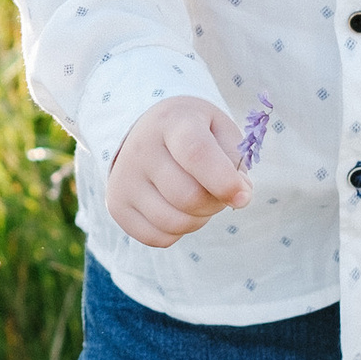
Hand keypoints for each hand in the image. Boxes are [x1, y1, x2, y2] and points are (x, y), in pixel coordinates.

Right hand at [107, 97, 251, 247]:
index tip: (243, 196)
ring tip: (198, 199)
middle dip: (216, 203)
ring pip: (174, 222)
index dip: (224, 181)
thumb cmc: (195, 132)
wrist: (147, 130)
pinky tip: (177, 209)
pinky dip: (178, 232)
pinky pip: (158, 238)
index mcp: (171, 121)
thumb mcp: (220, 130)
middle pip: (189, 197)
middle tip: (220, 192)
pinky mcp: (117, 205)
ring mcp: (124, 178)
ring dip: (198, 219)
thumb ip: (235, 161)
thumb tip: (239, 196)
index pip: (196, 153)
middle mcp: (140, 148)